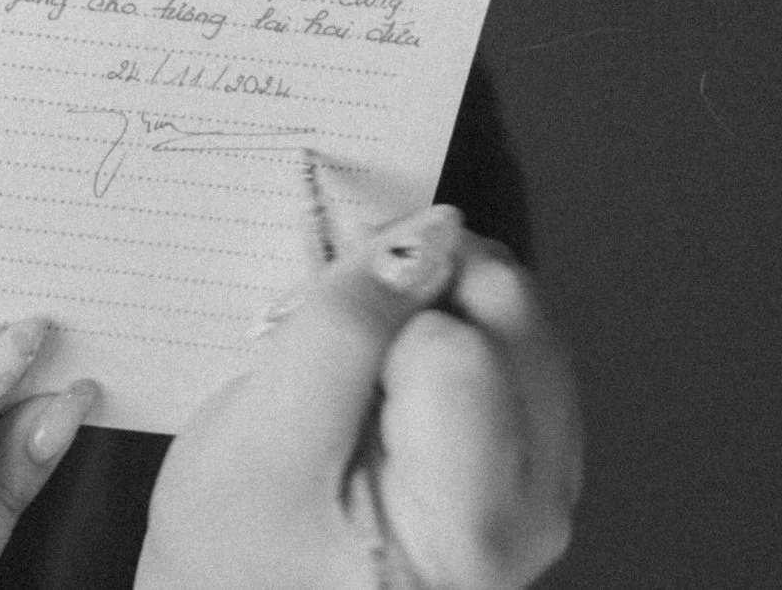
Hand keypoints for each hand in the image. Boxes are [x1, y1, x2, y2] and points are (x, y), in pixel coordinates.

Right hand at [138, 207, 581, 589]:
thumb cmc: (238, 547)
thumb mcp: (262, 440)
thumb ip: (343, 333)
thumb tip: (428, 233)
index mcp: (472, 522)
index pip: (457, 347)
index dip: (378, 310)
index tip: (314, 324)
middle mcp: (535, 504)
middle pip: (512, 318)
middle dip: (418, 287)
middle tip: (334, 330)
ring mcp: (543, 479)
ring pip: (517, 315)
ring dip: (429, 302)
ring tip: (352, 362)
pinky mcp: (533, 456)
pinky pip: (512, 340)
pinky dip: (442, 323)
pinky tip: (385, 370)